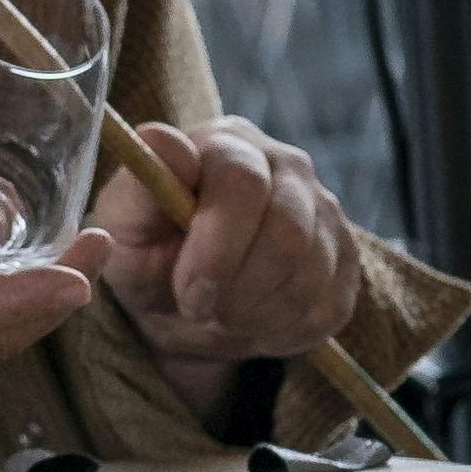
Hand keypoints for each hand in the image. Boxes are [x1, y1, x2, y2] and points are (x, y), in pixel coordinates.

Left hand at [85, 114, 359, 388]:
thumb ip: (138, 187)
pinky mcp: (346, 256)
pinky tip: (253, 323)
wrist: (181, 301)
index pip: (243, 184)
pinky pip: (330, 305)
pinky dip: (285, 331)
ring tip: (221, 315)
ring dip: (258, 313)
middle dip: (238, 289)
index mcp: (227, 144)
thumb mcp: (123, 229)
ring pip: (312, 273)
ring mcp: (325, 209)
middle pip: (288, 234)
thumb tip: (161, 140)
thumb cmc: (147, 255)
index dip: (217, 248)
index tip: (188, 291)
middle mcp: (286, 165)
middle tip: (200, 308)